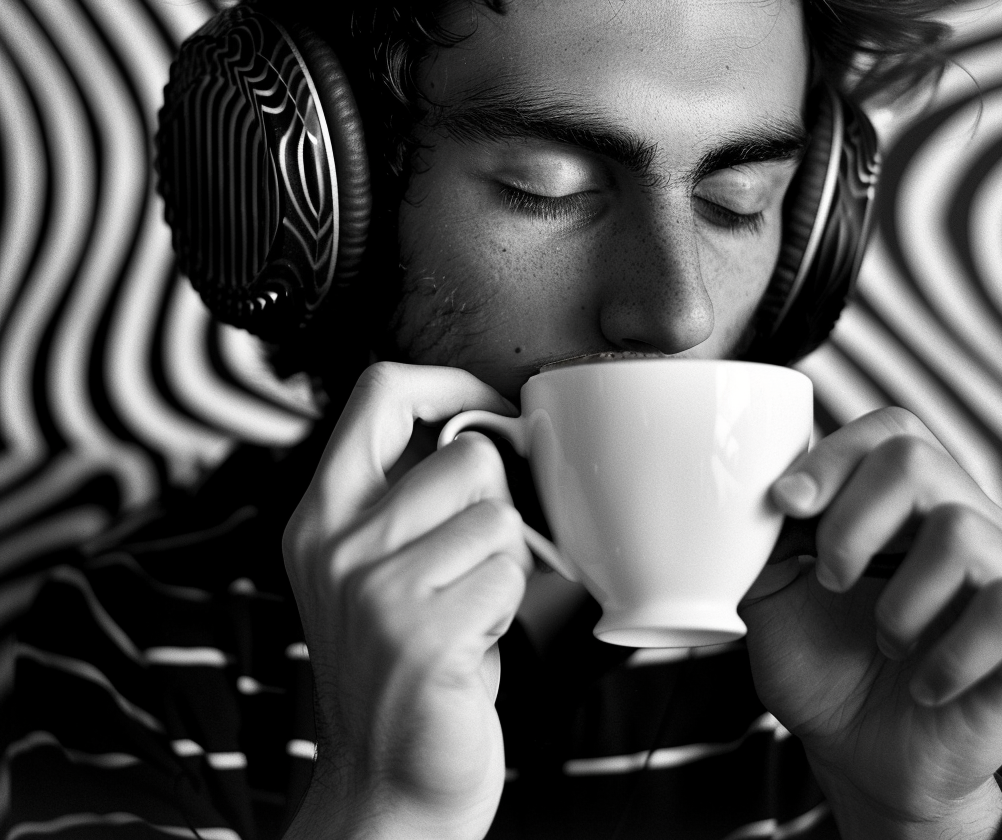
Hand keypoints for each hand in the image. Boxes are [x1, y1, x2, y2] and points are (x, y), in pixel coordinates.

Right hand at [281, 363, 530, 839]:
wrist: (388, 786)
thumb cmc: (405, 666)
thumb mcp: (376, 566)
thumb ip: (407, 492)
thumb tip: (483, 419)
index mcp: (321, 512)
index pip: (380, 389)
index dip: (449, 384)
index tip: (488, 411)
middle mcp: (335, 542)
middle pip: (468, 453)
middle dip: (498, 503)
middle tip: (475, 561)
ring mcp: (372, 588)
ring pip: (500, 515)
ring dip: (507, 563)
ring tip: (471, 606)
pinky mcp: (418, 634)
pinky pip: (510, 575)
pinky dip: (512, 608)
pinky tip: (475, 641)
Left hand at [740, 407, 1001, 839]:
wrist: (859, 756)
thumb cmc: (819, 663)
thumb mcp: (770, 590)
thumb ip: (762, 533)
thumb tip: (749, 487)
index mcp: (900, 503)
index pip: (889, 431)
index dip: (833, 457)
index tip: (785, 504)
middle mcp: (959, 522)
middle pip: (917, 458)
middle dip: (852, 520)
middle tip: (830, 578)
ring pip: (961, 530)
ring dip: (899, 599)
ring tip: (886, 640)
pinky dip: (950, 653)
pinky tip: (925, 683)